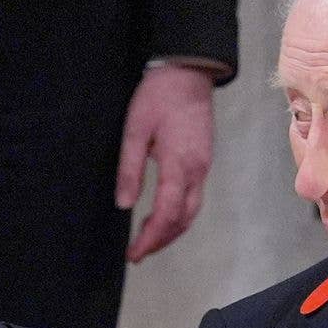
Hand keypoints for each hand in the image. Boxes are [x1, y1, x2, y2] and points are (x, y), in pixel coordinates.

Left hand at [115, 63, 215, 262]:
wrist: (188, 73)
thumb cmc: (159, 96)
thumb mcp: (134, 129)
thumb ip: (129, 169)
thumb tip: (124, 204)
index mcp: (179, 163)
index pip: (167, 214)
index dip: (151, 238)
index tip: (134, 253)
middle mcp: (196, 170)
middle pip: (183, 219)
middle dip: (161, 241)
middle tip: (138, 254)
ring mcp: (203, 167)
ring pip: (192, 212)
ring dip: (171, 231)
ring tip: (148, 241)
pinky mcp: (203, 162)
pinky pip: (194, 198)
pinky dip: (179, 216)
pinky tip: (164, 217)